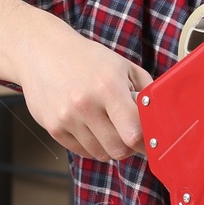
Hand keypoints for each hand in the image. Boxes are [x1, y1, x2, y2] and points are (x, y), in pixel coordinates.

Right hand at [14, 16, 153, 162]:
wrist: (41, 51)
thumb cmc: (86, 58)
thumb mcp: (122, 65)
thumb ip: (146, 90)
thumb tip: (162, 115)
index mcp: (108, 86)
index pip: (134, 131)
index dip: (147, 141)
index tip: (152, 140)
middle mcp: (85, 104)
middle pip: (118, 149)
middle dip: (130, 147)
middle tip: (131, 135)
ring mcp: (66, 118)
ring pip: (100, 153)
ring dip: (111, 146)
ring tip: (110, 128)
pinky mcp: (53, 127)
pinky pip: (82, 151)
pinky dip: (92, 145)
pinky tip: (92, 127)